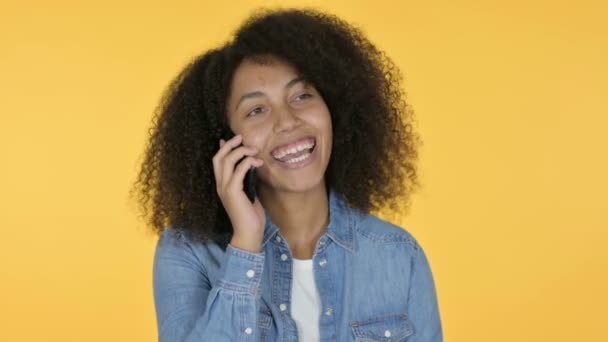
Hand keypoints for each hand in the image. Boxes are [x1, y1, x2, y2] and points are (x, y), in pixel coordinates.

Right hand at [212, 134, 265, 252]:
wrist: (249, 232)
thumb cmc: (250, 216)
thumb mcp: (248, 194)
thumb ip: (246, 181)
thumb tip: (250, 168)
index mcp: (222, 185)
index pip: (217, 162)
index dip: (223, 148)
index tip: (234, 140)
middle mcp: (220, 185)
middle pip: (219, 158)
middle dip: (230, 145)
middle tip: (241, 138)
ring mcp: (224, 188)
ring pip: (227, 161)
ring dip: (241, 152)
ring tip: (254, 150)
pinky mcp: (233, 192)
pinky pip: (239, 170)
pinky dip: (248, 162)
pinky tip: (258, 163)